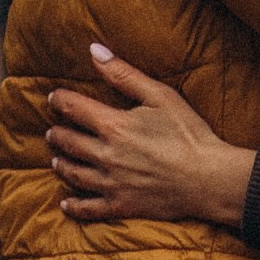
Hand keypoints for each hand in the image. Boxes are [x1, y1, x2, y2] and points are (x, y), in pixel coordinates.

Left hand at [47, 47, 255, 230]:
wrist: (207, 178)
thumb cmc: (188, 133)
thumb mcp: (160, 96)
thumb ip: (124, 74)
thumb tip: (94, 51)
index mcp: (113, 126)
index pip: (74, 109)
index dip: (60, 101)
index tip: (54, 97)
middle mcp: (104, 155)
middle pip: (69, 143)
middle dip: (58, 134)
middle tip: (53, 131)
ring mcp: (110, 183)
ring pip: (74, 174)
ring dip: (62, 164)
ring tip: (56, 159)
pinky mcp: (120, 205)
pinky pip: (88, 208)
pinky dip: (74, 205)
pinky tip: (66, 202)